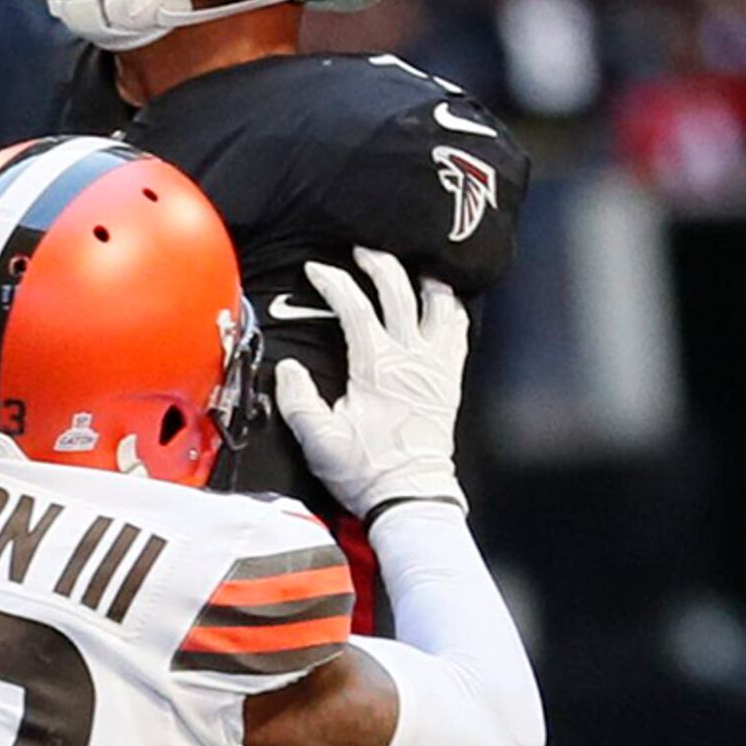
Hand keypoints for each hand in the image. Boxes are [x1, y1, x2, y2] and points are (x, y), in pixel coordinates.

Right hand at [271, 249, 467, 514]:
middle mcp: (412, 359)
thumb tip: (287, 369)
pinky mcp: (449, 379)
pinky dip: (450, 310)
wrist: (411, 494)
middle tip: (363, 252)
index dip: (334, 283)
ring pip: (439, 305)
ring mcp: (436, 367)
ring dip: (424, 281)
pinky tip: (442, 304)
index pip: (356, 307)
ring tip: (412, 269)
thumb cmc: (366, 469)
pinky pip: (458, 331)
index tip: (317, 270)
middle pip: (400, 292)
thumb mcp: (318, 438)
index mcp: (377, 366)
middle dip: (379, 264)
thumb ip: (298, 399)